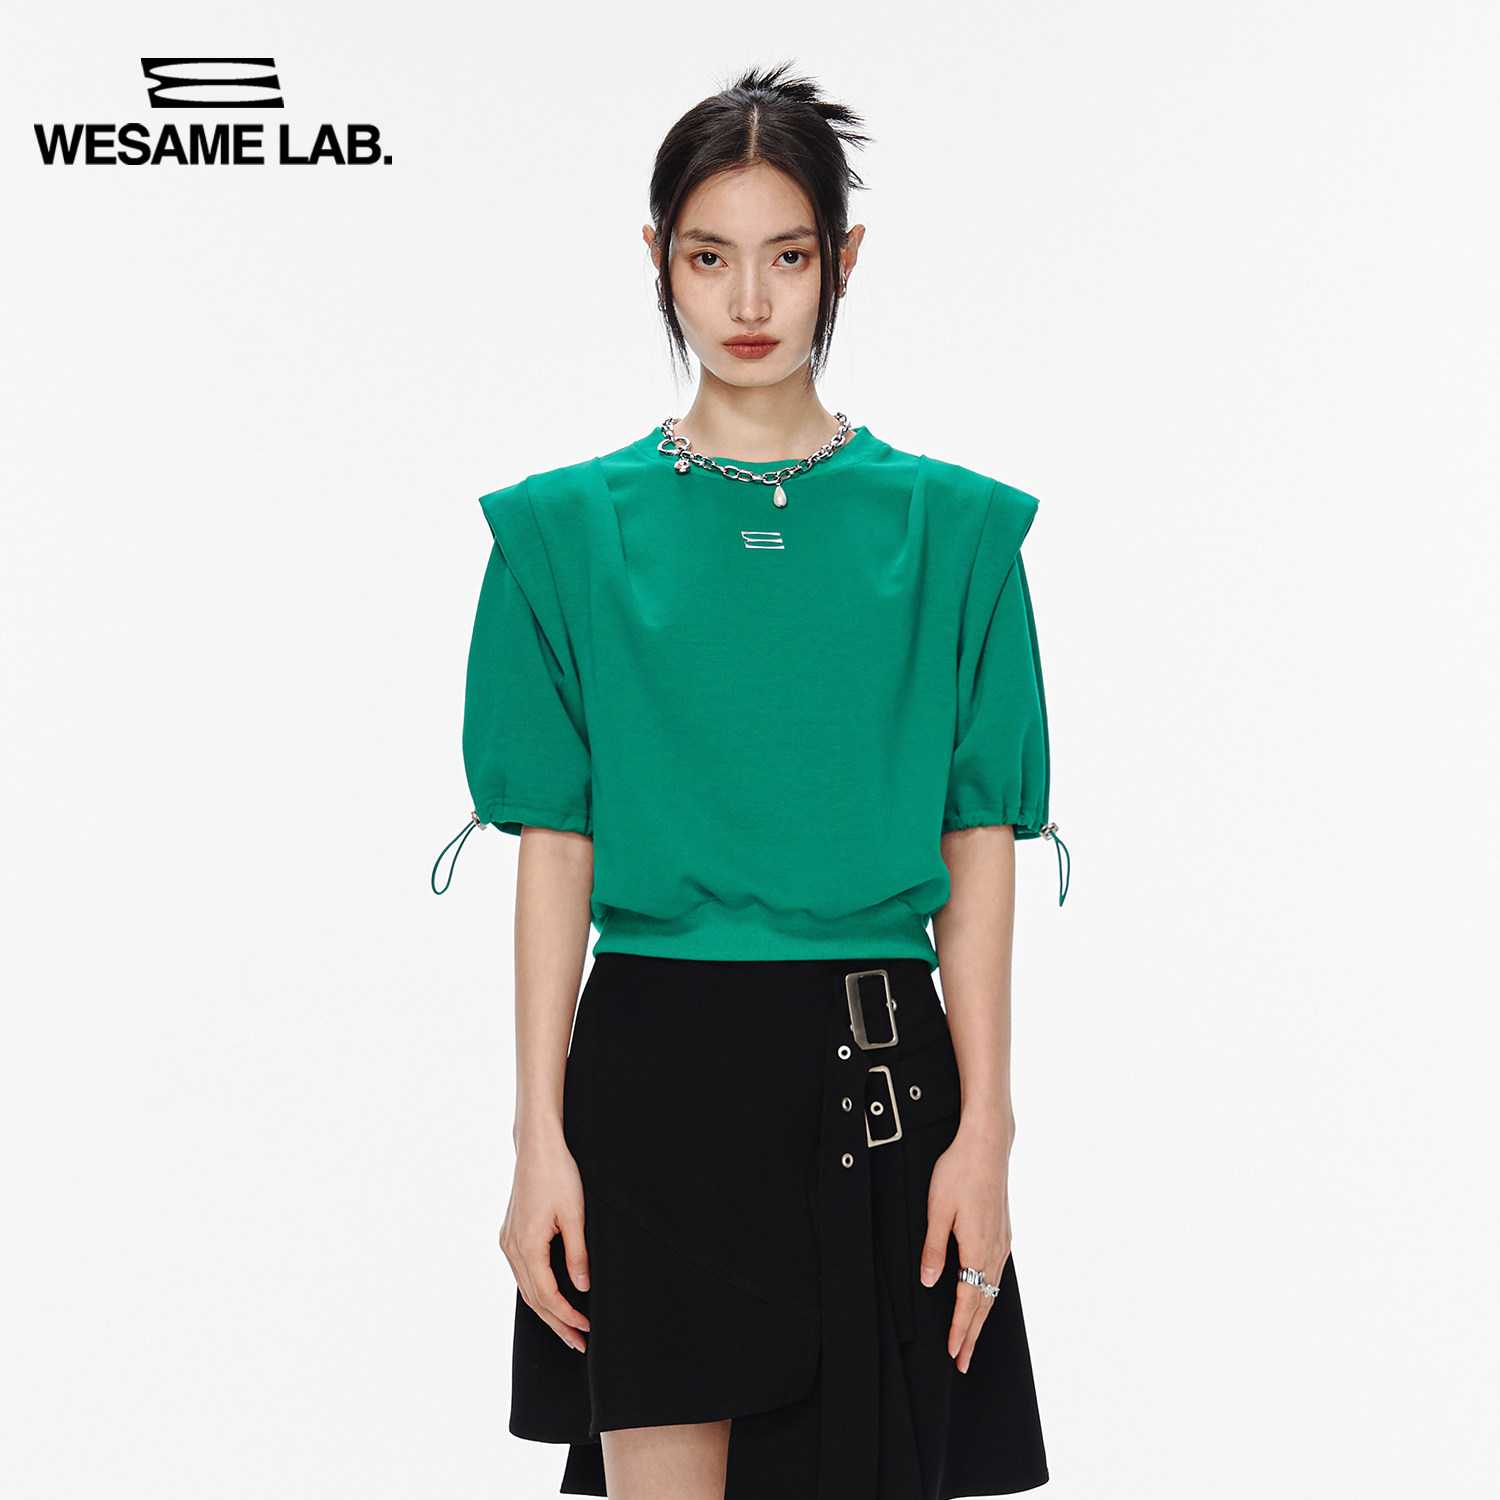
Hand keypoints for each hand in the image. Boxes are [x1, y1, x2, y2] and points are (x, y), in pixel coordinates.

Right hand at [499, 1132, 590, 1352]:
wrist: (536, 1147)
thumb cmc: (558, 1174)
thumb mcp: (576, 1214)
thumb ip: (578, 1253)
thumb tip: (582, 1287)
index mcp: (527, 1245)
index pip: (547, 1296)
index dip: (567, 1316)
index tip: (587, 1329)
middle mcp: (511, 1247)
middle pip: (533, 1299)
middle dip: (557, 1323)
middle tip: (579, 1343)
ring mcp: (507, 1241)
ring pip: (525, 1288)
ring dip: (546, 1310)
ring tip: (568, 1328)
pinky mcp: (509, 1234)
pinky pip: (522, 1273)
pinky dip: (537, 1290)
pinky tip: (551, 1298)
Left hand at [917, 1120, 1012, 1373]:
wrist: (987, 1145)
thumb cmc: (958, 1172)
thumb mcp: (937, 1209)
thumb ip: (933, 1249)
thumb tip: (931, 1282)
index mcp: (977, 1248)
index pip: (967, 1300)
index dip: (959, 1329)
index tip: (953, 1353)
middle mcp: (994, 1250)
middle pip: (983, 1303)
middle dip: (972, 1334)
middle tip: (963, 1363)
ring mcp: (1002, 1241)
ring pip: (992, 1289)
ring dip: (980, 1317)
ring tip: (970, 1339)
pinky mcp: (1003, 1231)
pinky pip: (996, 1273)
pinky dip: (988, 1293)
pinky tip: (983, 1296)